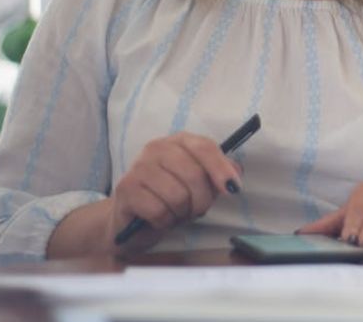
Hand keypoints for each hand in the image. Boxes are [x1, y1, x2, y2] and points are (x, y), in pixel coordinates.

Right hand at [110, 132, 242, 252]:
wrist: (133, 222)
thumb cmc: (171, 199)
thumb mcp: (200, 186)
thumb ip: (218, 175)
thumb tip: (236, 172)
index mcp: (179, 141)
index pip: (204, 147)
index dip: (221, 168)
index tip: (233, 189)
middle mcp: (157, 147)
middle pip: (194, 174)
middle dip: (202, 200)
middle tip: (196, 210)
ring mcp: (139, 166)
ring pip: (177, 195)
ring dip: (182, 213)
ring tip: (176, 213)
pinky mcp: (126, 188)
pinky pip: (159, 210)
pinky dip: (165, 221)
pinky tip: (159, 219)